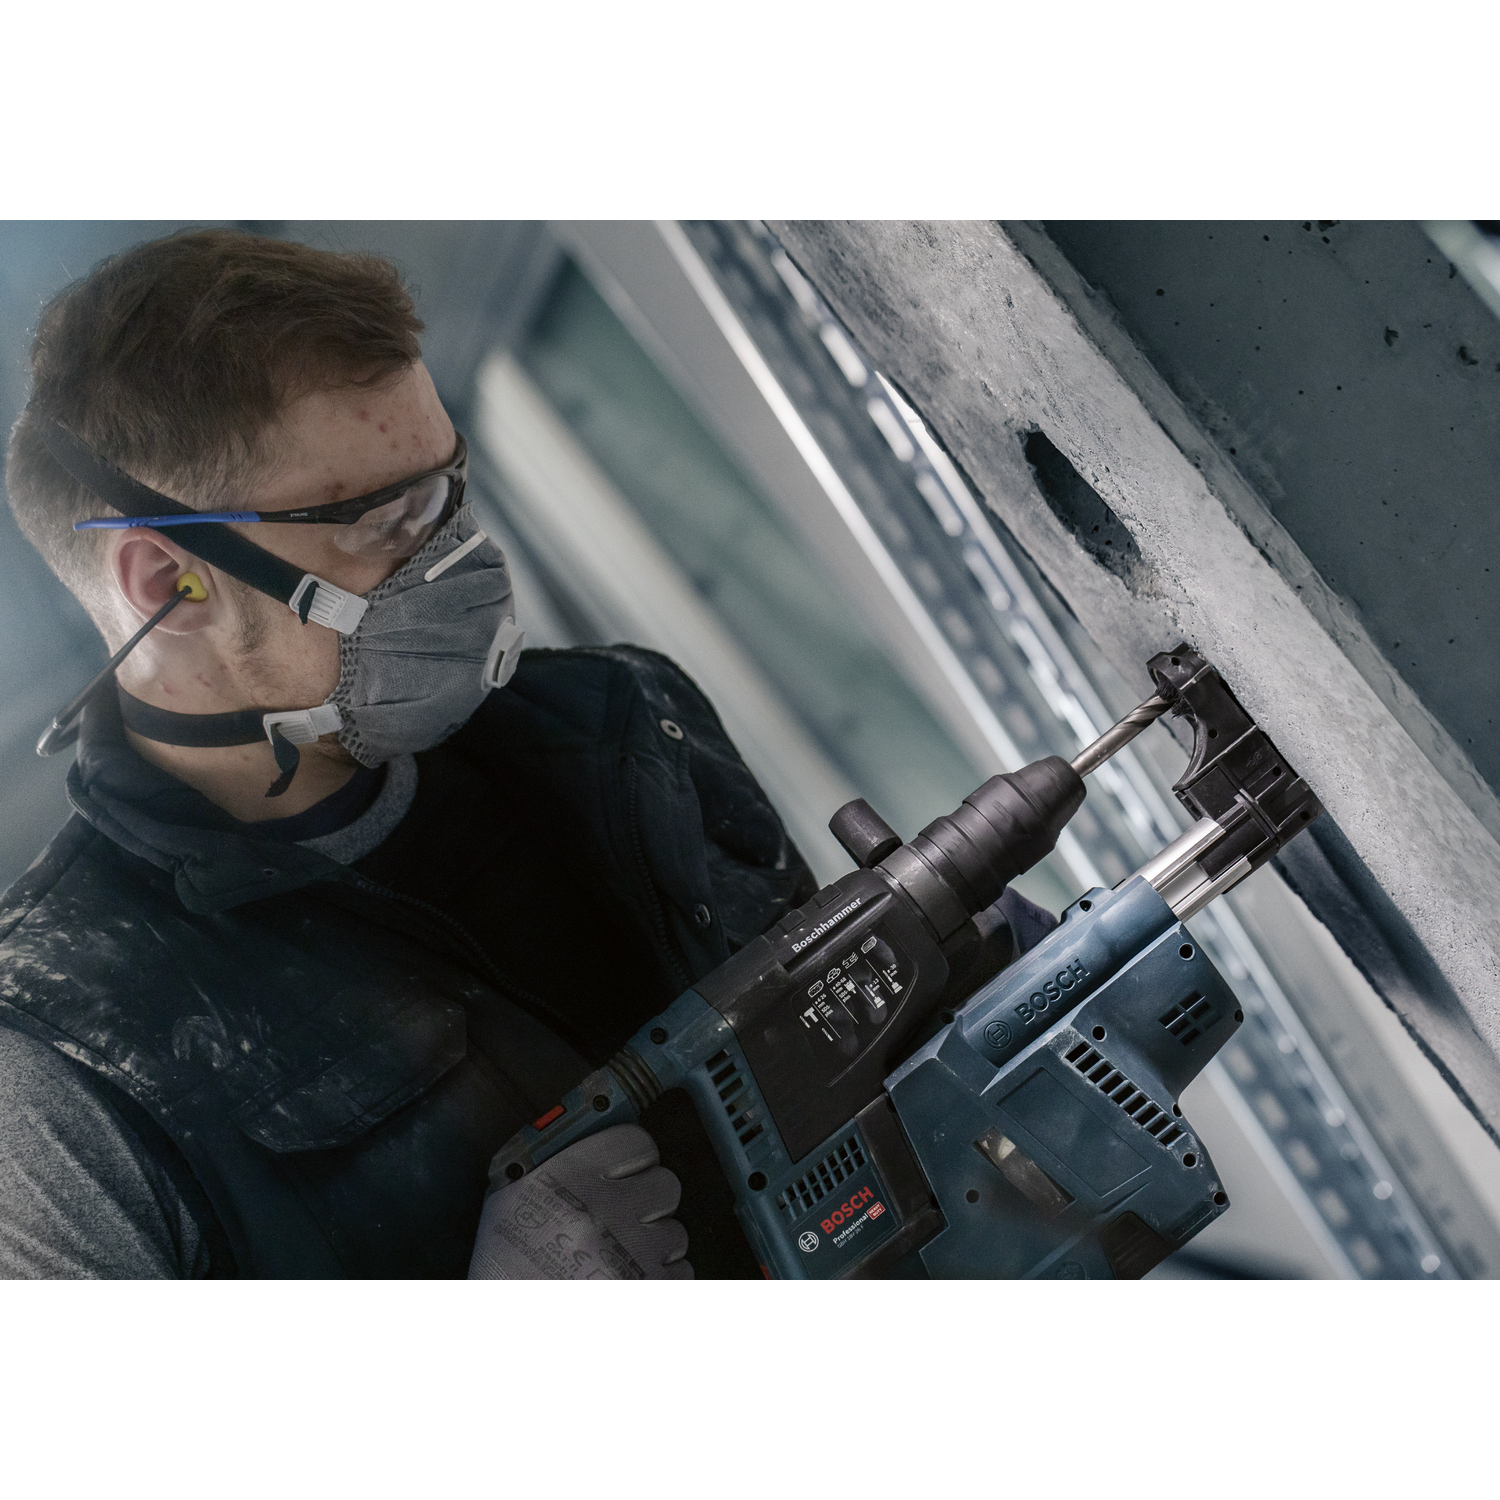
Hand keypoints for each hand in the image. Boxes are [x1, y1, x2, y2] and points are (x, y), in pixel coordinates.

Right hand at [468, 1123, 692, 1279]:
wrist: (505, 1330)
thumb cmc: (503, 1272)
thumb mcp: (508, 1203)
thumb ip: (550, 1165)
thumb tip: (592, 1137)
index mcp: (568, 1179)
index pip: (636, 1142)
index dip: (634, 1156)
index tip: (628, 1167)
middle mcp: (604, 1211)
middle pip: (665, 1186)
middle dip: (649, 1202)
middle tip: (626, 1217)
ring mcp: (630, 1254)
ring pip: (675, 1234)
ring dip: (653, 1245)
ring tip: (619, 1259)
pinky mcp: (647, 1290)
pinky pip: (678, 1274)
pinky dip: (659, 1280)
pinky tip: (627, 1284)